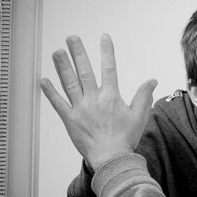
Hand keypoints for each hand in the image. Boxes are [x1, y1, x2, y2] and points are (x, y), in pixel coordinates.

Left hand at [40, 34, 157, 170]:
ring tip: (57, 52)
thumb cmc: (126, 138)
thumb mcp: (139, 116)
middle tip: (72, 38)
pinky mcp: (70, 120)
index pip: (109, 68)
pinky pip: (58, 103)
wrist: (112, 159)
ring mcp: (80, 109)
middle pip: (85, 71)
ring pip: (70, 83)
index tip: (104, 38)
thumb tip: (152, 81)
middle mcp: (94, 100)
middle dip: (78, 53)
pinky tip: (44, 80)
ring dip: (62, 66)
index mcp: (111, 97)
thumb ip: (144, 96)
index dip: (106, 51)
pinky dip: (51, 92)